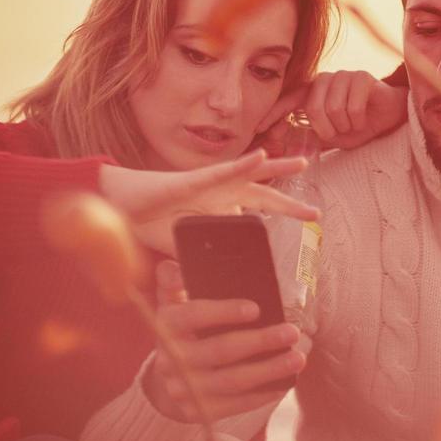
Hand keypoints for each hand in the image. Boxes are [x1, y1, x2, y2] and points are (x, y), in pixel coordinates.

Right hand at [99, 150, 318, 255]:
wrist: (124, 210)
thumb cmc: (153, 224)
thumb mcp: (187, 248)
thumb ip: (206, 258)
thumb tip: (222, 284)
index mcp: (221, 212)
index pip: (256, 219)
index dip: (274, 228)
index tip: (291, 243)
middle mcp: (221, 196)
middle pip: (263, 198)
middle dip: (289, 207)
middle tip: (316, 214)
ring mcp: (211, 185)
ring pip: (252, 174)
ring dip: (277, 168)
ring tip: (302, 164)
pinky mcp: (196, 179)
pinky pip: (225, 169)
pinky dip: (245, 162)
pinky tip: (263, 156)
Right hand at [144, 261, 309, 422]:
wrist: (166, 381)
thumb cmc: (183, 332)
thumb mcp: (173, 304)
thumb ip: (175, 282)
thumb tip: (175, 264)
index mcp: (167, 326)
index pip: (193, 315)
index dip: (223, 312)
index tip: (256, 308)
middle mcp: (171, 360)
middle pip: (220, 350)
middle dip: (260, 342)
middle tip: (292, 332)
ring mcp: (182, 389)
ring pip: (232, 381)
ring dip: (269, 370)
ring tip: (299, 358)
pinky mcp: (196, 412)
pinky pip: (235, 405)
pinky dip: (263, 394)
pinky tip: (285, 382)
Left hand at [256, 71, 407, 152]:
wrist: (390, 116)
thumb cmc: (358, 125)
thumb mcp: (330, 136)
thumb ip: (307, 138)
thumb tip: (279, 147)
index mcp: (313, 91)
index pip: (288, 100)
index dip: (273, 114)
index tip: (257, 129)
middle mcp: (325, 79)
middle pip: (313, 108)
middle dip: (327, 129)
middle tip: (339, 133)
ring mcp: (343, 75)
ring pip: (333, 108)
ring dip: (345, 125)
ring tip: (352, 124)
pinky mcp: (362, 77)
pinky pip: (353, 105)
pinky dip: (358, 119)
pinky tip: (364, 118)